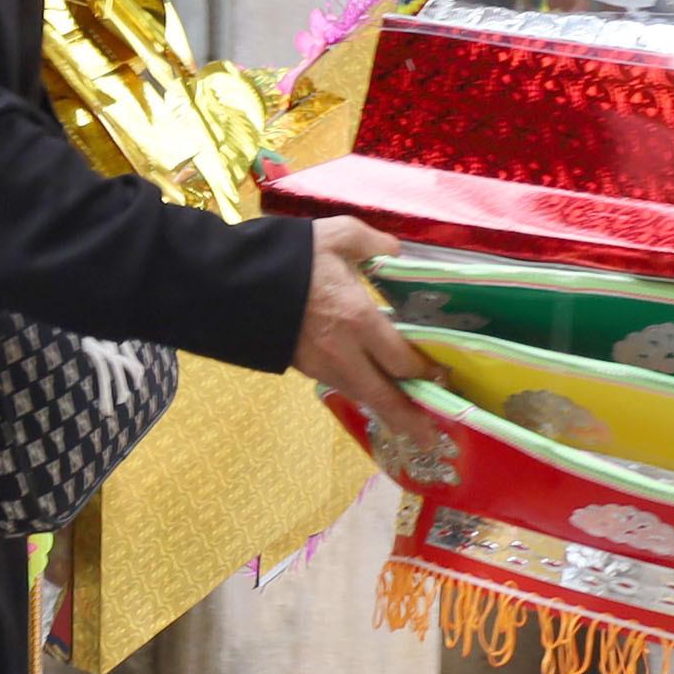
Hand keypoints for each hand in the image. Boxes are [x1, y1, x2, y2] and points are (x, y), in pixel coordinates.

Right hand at [289, 217, 441, 445]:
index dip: (426, 372)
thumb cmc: (287, 256)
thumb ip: (372, 241)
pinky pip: (340, 385)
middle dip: (411, 421)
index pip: (402, 360)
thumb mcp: (335, 234)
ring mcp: (320, 364)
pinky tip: (371, 391)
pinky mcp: (301, 367)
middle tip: (433, 440)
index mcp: (357, 319)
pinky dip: (361, 394)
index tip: (444, 376)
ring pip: (361, 397)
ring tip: (408, 425)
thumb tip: (395, 251)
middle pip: (384, 397)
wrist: (230, 281)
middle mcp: (343, 352)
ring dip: (386, 413)